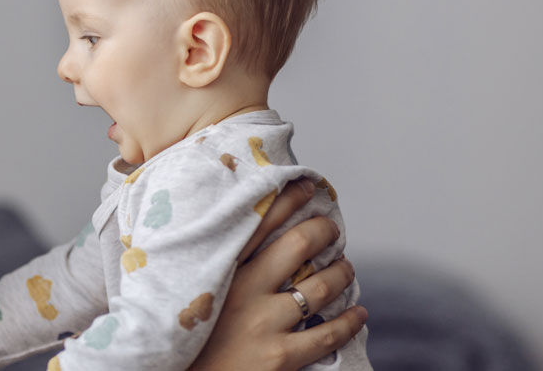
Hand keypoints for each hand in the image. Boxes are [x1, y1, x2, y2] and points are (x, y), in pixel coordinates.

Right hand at [190, 180, 367, 370]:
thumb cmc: (185, 339)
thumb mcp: (191, 292)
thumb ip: (214, 266)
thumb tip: (238, 241)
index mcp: (220, 270)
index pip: (259, 221)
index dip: (289, 199)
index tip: (307, 188)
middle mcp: (242, 290)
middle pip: (299, 244)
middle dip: (323, 232)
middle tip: (331, 232)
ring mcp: (263, 323)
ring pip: (321, 288)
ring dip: (341, 275)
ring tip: (345, 271)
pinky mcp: (279, 356)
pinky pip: (327, 334)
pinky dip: (349, 322)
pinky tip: (357, 314)